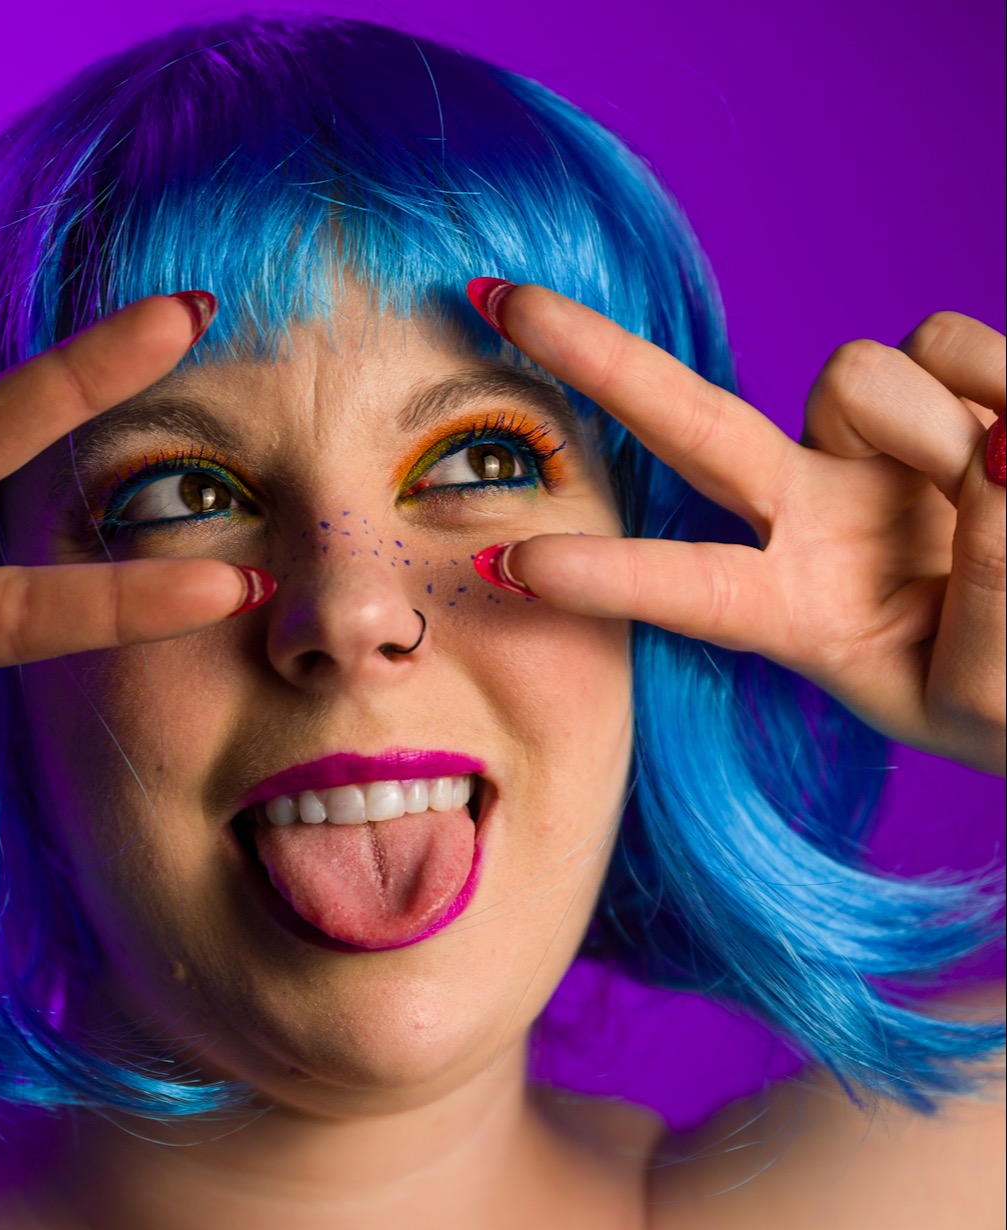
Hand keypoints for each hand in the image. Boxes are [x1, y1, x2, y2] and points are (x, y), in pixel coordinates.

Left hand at [474, 284, 1005, 774]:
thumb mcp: (986, 701)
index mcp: (796, 613)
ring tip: (997, 494)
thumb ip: (989, 598)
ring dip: (929, 434)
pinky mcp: (949, 393)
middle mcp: (812, 520)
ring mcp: (873, 452)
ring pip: (856, 376)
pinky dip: (991, 380)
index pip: (689, 590)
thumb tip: (993, 449)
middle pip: (690, 425)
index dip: (607, 576)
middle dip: (597, 361)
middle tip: (500, 300)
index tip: (507, 565)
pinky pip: (948, 344)